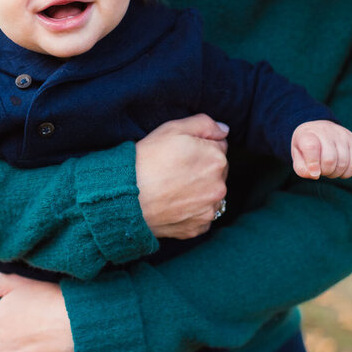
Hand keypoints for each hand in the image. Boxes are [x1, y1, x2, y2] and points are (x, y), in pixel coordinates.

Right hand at [134, 114, 228, 238]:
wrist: (127, 197)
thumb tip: (224, 130)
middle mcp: (219, 186)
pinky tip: (173, 204)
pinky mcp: (198, 227)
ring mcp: (209, 209)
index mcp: (216, 159)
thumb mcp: (173, 129)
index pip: (218, 147)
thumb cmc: (147, 160)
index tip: (181, 152)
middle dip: (203, 168)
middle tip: (174, 169)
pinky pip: (201, 215)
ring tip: (172, 188)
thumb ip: (204, 124)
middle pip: (217, 172)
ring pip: (210, 194)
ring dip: (199, 190)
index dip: (199, 147)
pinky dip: (192, 210)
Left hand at [291, 120, 351, 179]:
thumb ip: (302, 169)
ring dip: (335, 173)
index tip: (314, 173)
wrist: (317, 130)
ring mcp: (341, 134)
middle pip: (329, 159)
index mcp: (307, 134)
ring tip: (329, 169)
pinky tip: (339, 169)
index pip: (311, 147)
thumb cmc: (305, 147)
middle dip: (325, 172)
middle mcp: (325, 131)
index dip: (313, 164)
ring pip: (343, 163)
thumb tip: (315, 175)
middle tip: (321, 171)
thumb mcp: (297, 157)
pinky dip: (346, 172)